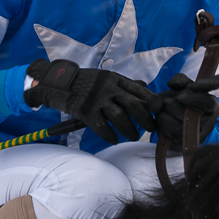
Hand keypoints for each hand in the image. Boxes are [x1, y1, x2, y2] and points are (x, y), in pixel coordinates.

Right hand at [24, 59, 162, 144]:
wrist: (60, 83)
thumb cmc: (88, 82)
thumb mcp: (107, 78)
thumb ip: (124, 85)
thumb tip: (145, 89)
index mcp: (115, 79)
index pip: (138, 90)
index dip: (151, 100)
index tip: (158, 109)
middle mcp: (108, 89)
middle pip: (133, 105)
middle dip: (145, 119)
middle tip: (151, 128)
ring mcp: (97, 100)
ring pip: (120, 118)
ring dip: (130, 130)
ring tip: (134, 136)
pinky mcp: (87, 112)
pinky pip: (102, 127)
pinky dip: (110, 135)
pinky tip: (115, 139)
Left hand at [155, 73, 218, 148]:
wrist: (178, 120)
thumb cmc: (183, 100)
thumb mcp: (183, 87)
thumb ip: (179, 79)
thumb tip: (173, 84)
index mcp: (212, 107)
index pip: (207, 102)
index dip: (192, 98)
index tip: (179, 95)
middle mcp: (209, 123)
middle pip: (189, 115)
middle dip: (172, 106)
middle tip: (165, 102)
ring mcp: (198, 136)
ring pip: (178, 127)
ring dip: (164, 116)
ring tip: (161, 111)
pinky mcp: (186, 145)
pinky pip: (172, 137)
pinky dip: (163, 128)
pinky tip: (162, 122)